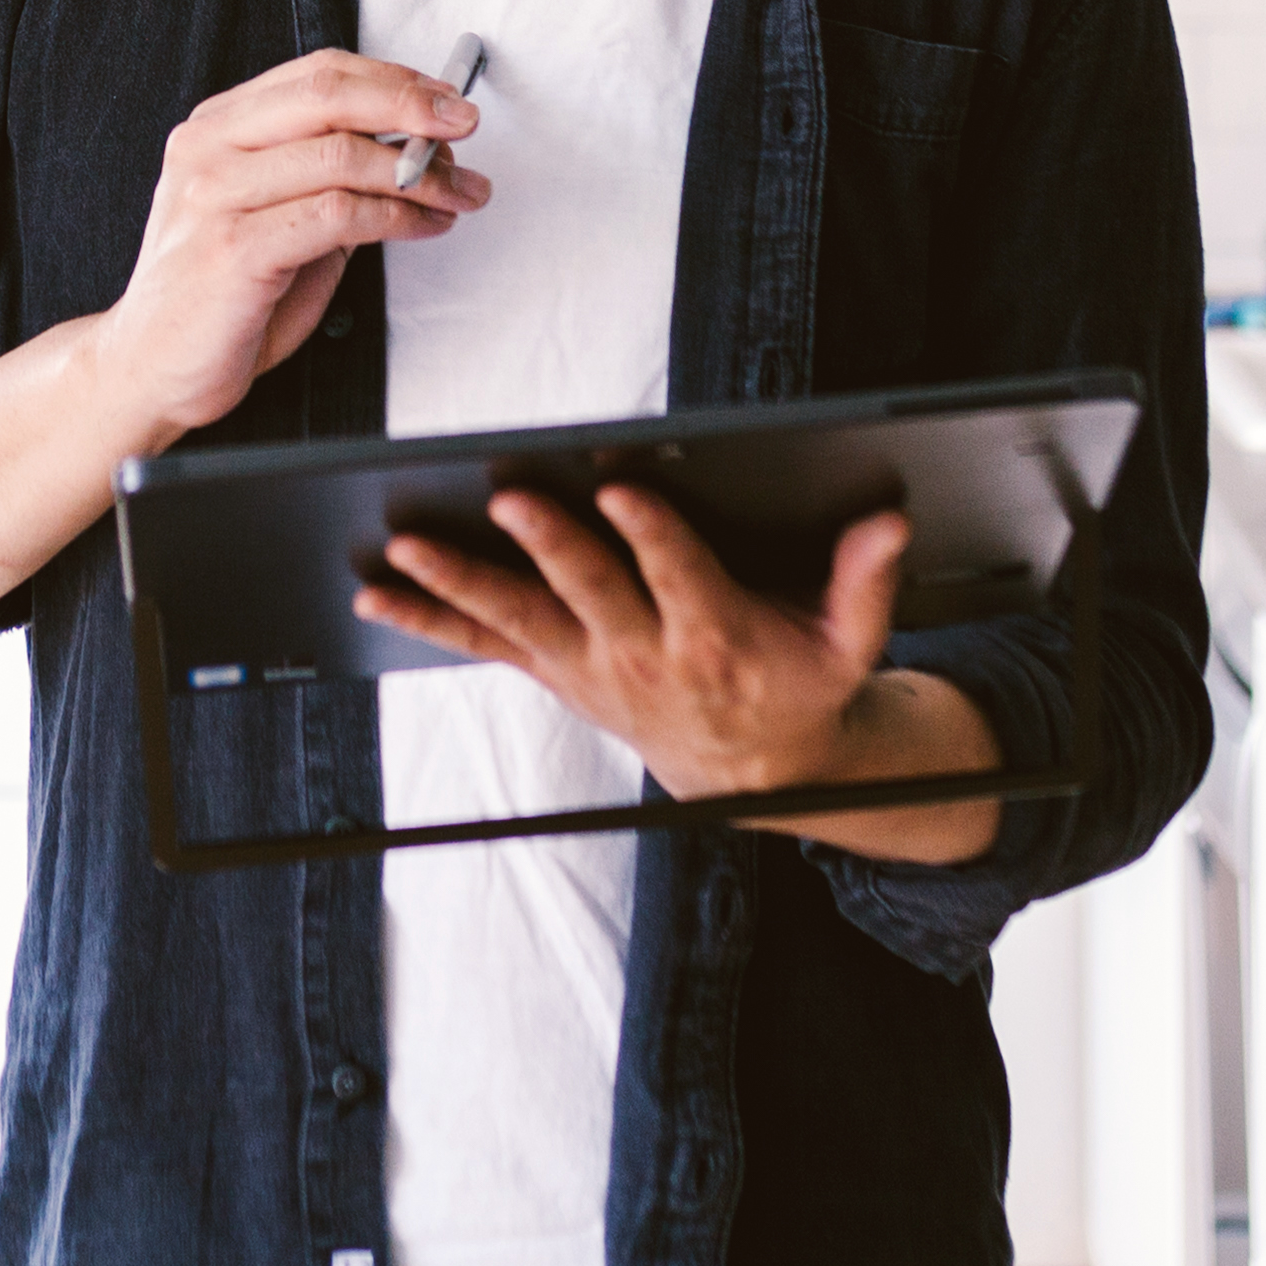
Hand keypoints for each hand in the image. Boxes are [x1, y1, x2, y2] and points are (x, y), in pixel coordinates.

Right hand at [87, 49, 487, 450]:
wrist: (150, 367)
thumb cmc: (219, 296)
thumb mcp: (276, 215)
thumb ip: (329, 176)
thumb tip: (417, 149)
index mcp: (217, 127)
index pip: (318, 74)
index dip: (394, 79)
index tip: (446, 100)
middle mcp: (209, 148)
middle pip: (329, 95)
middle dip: (411, 105)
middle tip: (464, 125)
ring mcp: (215, 195)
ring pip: (341, 156)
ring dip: (419, 174)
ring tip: (459, 193)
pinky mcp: (234, 248)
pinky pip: (337, 215)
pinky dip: (396, 217)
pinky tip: (423, 226)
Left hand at [359, 486, 1002, 861]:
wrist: (755, 774)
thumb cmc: (800, 688)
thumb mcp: (851, 644)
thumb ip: (866, 581)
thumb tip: (887, 523)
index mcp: (713, 633)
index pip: (679, 575)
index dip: (653, 534)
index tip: (622, 491)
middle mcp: (641, 651)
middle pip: (588, 591)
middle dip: (549, 546)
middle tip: (511, 502)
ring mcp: (589, 665)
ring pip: (518, 619)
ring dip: (460, 584)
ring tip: (408, 551)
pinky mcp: (557, 670)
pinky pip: (484, 645)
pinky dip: (430, 621)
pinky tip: (379, 595)